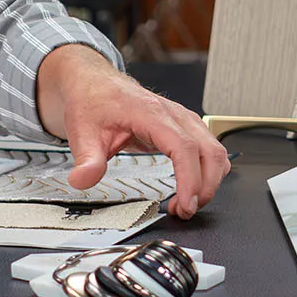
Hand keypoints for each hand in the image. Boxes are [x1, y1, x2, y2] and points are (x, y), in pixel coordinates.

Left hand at [35, 46, 229, 218]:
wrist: (94, 84)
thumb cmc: (93, 103)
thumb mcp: (82, 132)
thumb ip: (86, 159)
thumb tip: (83, 180)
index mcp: (151, 113)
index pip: (184, 147)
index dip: (190, 179)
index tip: (186, 204)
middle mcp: (173, 114)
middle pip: (209, 151)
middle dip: (204, 187)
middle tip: (184, 211)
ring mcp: (182, 119)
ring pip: (215, 151)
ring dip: (208, 182)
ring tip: (185, 204)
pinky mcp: (184, 127)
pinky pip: (209, 150)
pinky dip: (207, 173)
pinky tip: (189, 188)